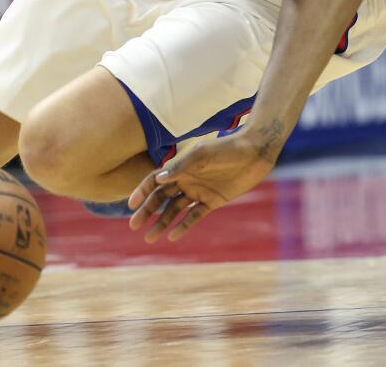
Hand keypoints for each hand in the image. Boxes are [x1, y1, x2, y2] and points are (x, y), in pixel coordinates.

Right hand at [127, 120, 285, 241]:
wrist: (254, 153)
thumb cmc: (227, 148)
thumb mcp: (203, 154)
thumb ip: (181, 165)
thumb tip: (158, 179)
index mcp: (181, 166)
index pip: (155, 180)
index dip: (141, 191)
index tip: (131, 204)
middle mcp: (187, 179)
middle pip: (161, 198)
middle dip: (147, 211)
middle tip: (134, 225)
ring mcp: (199, 191)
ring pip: (174, 210)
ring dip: (162, 223)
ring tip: (149, 238)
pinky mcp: (213, 201)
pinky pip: (194, 216)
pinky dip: (183, 226)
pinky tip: (172, 236)